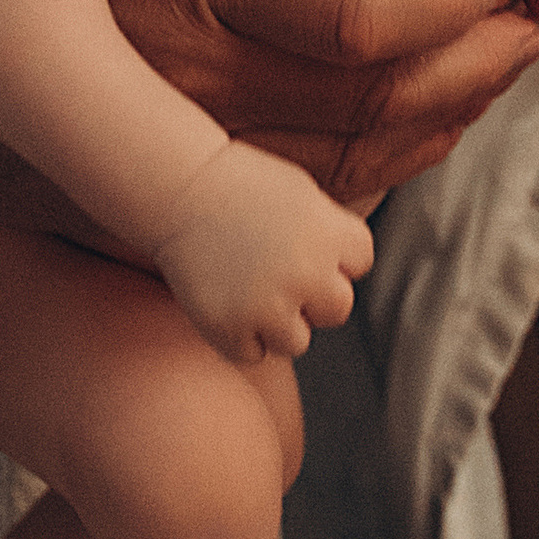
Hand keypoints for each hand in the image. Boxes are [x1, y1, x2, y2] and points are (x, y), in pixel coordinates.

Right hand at [103, 0, 538, 209]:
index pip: (354, 16)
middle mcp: (180, 82)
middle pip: (383, 94)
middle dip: (491, 52)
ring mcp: (178, 159)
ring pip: (369, 155)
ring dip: (465, 102)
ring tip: (521, 37)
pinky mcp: (178, 217)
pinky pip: (325, 197)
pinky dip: (402, 152)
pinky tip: (444, 98)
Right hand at [151, 143, 376, 364]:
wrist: (178, 188)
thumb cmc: (241, 185)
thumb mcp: (304, 193)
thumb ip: (333, 234)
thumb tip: (349, 276)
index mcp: (331, 235)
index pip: (360, 262)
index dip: (333, 253)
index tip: (299, 237)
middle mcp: (307, 274)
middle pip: (337, 309)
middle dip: (312, 295)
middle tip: (275, 270)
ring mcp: (267, 306)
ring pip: (297, 342)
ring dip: (278, 323)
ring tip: (249, 288)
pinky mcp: (228, 328)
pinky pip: (251, 354)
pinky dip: (239, 336)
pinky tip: (224, 300)